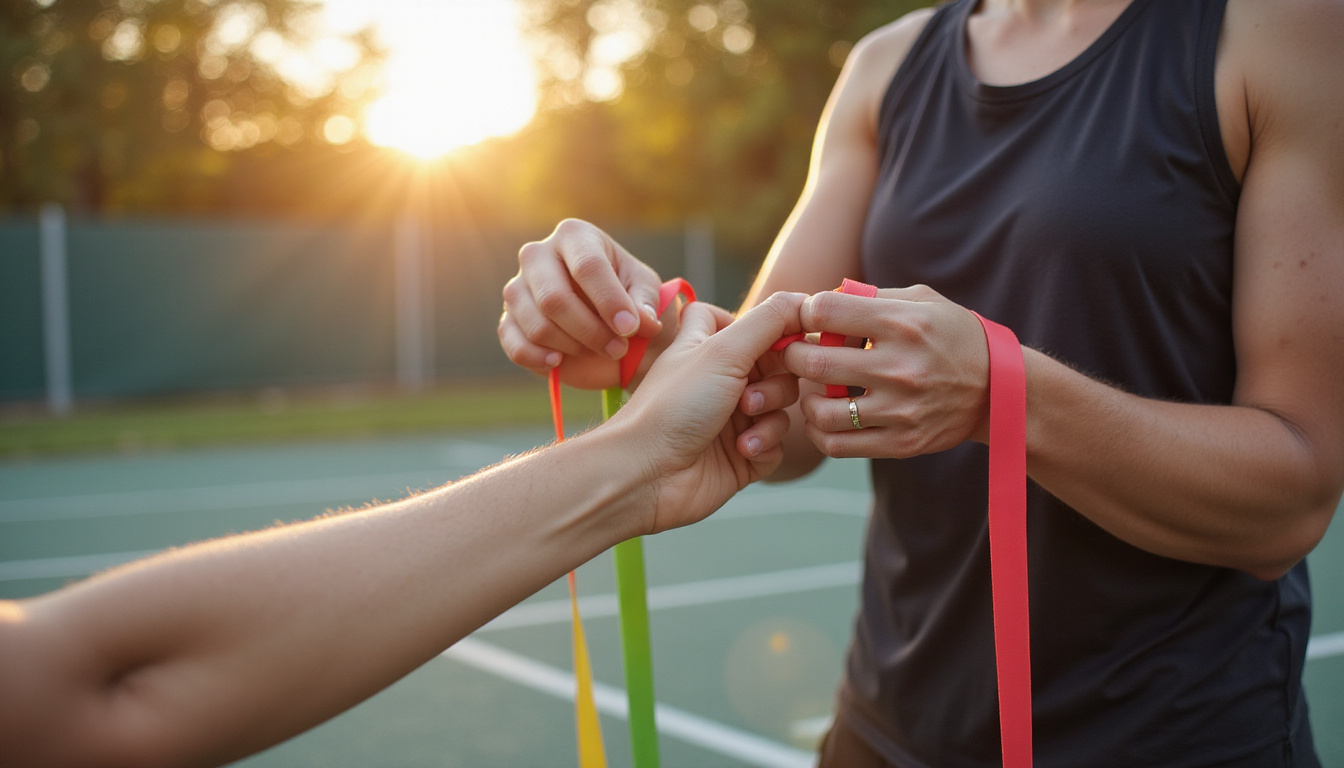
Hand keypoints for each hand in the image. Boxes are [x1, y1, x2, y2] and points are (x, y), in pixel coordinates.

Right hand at [499, 219, 667, 389]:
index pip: (587, 266)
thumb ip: (645, 304)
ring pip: (538, 326)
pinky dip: (540, 359)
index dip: (610, 301)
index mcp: (575, 236)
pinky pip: (516, 346)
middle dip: (591, 331)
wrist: (614, 329)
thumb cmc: (631, 300)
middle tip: (619, 348)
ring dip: (573, 347)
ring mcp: (517, 288)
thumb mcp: (647, 294)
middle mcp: (538, 255)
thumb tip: (641, 321)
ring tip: (598, 350)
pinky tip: (560, 361)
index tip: (631, 329)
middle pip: (554, 299)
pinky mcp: (508, 321)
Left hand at [612, 292, 804, 532]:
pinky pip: (777, 442)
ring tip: (743, 426)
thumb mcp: (722, 351)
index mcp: (707, 348)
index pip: (740, 320)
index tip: (783, 336)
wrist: (648, 475)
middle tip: (752, 392)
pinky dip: (765, 444)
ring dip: (769, 412)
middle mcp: (720, 381)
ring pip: (782, 404)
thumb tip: (805, 297)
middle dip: (776, 378)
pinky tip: (742, 450)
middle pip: (775, 364)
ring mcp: (732, 419)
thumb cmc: (674, 406)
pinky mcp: (742, 456)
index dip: (766, 325)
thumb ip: (768, 321)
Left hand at [780, 284, 990, 458]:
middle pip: (813, 362)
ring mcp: (900, 409)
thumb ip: (870, 297)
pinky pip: (839, 445)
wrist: (1000, 390)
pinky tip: (824, 418)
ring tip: (812, 389)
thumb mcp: (921, 300)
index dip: (805, 312)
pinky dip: (819, 432)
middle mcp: (899, 367)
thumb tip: (819, 302)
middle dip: (793, 354)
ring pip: (820, 411)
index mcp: (902, 323)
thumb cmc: (952, 336)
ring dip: (805, 398)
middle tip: (795, 353)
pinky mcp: (902, 442)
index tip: (808, 320)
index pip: (825, 311)